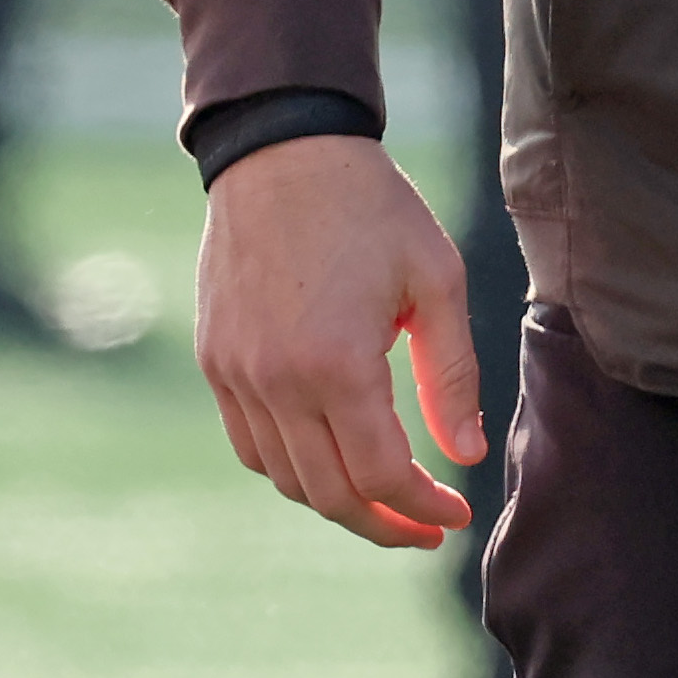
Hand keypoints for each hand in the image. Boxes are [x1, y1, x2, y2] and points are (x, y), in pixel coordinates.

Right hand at [193, 133, 483, 549]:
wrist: (281, 150)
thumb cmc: (369, 207)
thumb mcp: (435, 279)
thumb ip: (452, 375)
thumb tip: (463, 455)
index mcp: (337, 364)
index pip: (381, 476)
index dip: (425, 507)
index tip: (458, 511)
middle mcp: (276, 380)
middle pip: (330, 495)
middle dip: (386, 524)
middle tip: (428, 527)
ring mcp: (235, 372)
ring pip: (284, 478)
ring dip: (337, 502)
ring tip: (382, 497)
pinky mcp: (214, 358)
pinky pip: (248, 443)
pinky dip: (288, 468)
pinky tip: (327, 456)